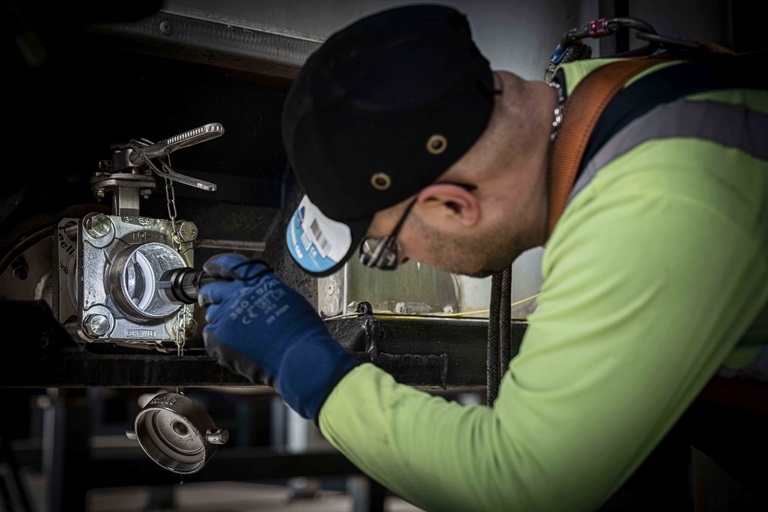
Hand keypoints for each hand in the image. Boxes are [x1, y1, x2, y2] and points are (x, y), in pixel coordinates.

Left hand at [199, 253, 358, 419]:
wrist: (298, 355)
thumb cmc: (301, 331)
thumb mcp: (287, 298)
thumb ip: (266, 293)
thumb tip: (257, 297)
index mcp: (257, 281)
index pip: (230, 265)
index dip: (217, 265)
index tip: (210, 268)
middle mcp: (239, 293)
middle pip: (213, 290)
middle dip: (210, 295)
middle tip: (209, 300)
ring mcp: (227, 315)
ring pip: (212, 315)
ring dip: (219, 320)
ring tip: (232, 332)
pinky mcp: (219, 336)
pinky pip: (211, 335)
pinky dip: (219, 340)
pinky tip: (234, 346)